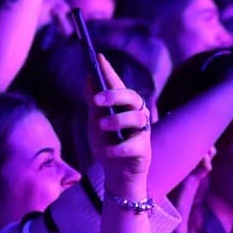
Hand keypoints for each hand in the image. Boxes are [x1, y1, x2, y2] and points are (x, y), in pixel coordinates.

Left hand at [91, 56, 152, 197]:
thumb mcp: (94, 123)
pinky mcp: (144, 150)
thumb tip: (89, 77)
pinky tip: (107, 151)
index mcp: (123, 106)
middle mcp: (136, 115)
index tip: (99, 58)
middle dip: (115, 95)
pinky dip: (118, 148)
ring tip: (102, 126)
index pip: (118, 84)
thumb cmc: (106, 145)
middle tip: (97, 100)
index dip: (110, 71)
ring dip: (117, 120)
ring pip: (137, 118)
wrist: (115, 175)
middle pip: (132, 97)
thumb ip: (93, 103)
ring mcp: (142, 132)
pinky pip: (134, 145)